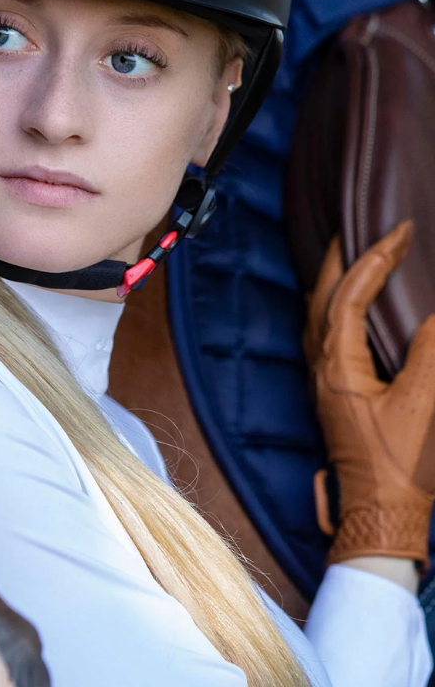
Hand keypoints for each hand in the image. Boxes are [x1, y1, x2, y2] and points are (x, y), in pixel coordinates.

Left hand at [304, 222, 434, 566]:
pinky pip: (325, 333)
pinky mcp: (332, 390)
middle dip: (343, 258)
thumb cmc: (399, 467)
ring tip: (360, 256)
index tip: (400, 231)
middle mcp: (320, 365)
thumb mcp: (422, 407)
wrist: (377, 514)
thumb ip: (428, 355)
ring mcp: (322, 378)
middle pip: (322, 296)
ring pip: (318, 313)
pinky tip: (352, 306)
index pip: (349, 295)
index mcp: (337, 364)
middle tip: (367, 228)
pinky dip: (339, 307)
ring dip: (338, 280)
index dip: (375, 258)